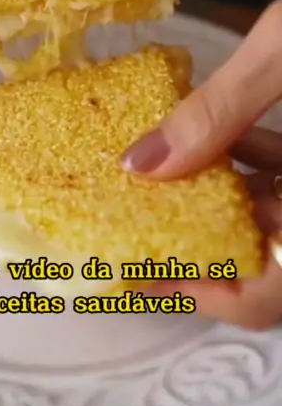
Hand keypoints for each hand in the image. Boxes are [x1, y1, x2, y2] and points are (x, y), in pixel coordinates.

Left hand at [121, 1, 281, 328]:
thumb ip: (221, 110)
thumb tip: (142, 161)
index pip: (264, 295)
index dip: (196, 291)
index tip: (136, 270)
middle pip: (272, 259)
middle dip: (203, 236)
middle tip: (141, 212)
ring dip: (226, 194)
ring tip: (167, 168)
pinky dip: (263, 161)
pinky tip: (230, 131)